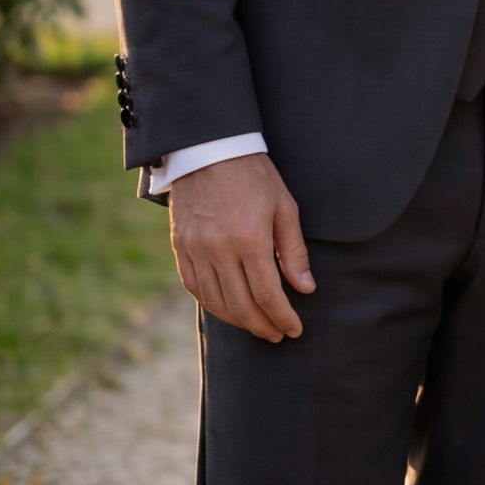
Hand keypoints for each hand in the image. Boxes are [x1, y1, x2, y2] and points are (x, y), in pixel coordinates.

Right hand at [168, 152, 315, 342]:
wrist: (209, 150)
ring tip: (257, 326)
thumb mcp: (284, 207)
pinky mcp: (180, 247)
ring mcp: (195, 250)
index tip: (294, 329)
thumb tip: (304, 289)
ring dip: (237, 320)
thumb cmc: (255, 176)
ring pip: (215, 302)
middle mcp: (218, 250)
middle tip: (277, 334)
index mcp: (249, 239)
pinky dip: (212, 304)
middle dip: (262, 325)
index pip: (267, 294)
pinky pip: (194, 287)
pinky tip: (227, 309)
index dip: (282, 317)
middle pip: (240, 305)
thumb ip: (293, 251)